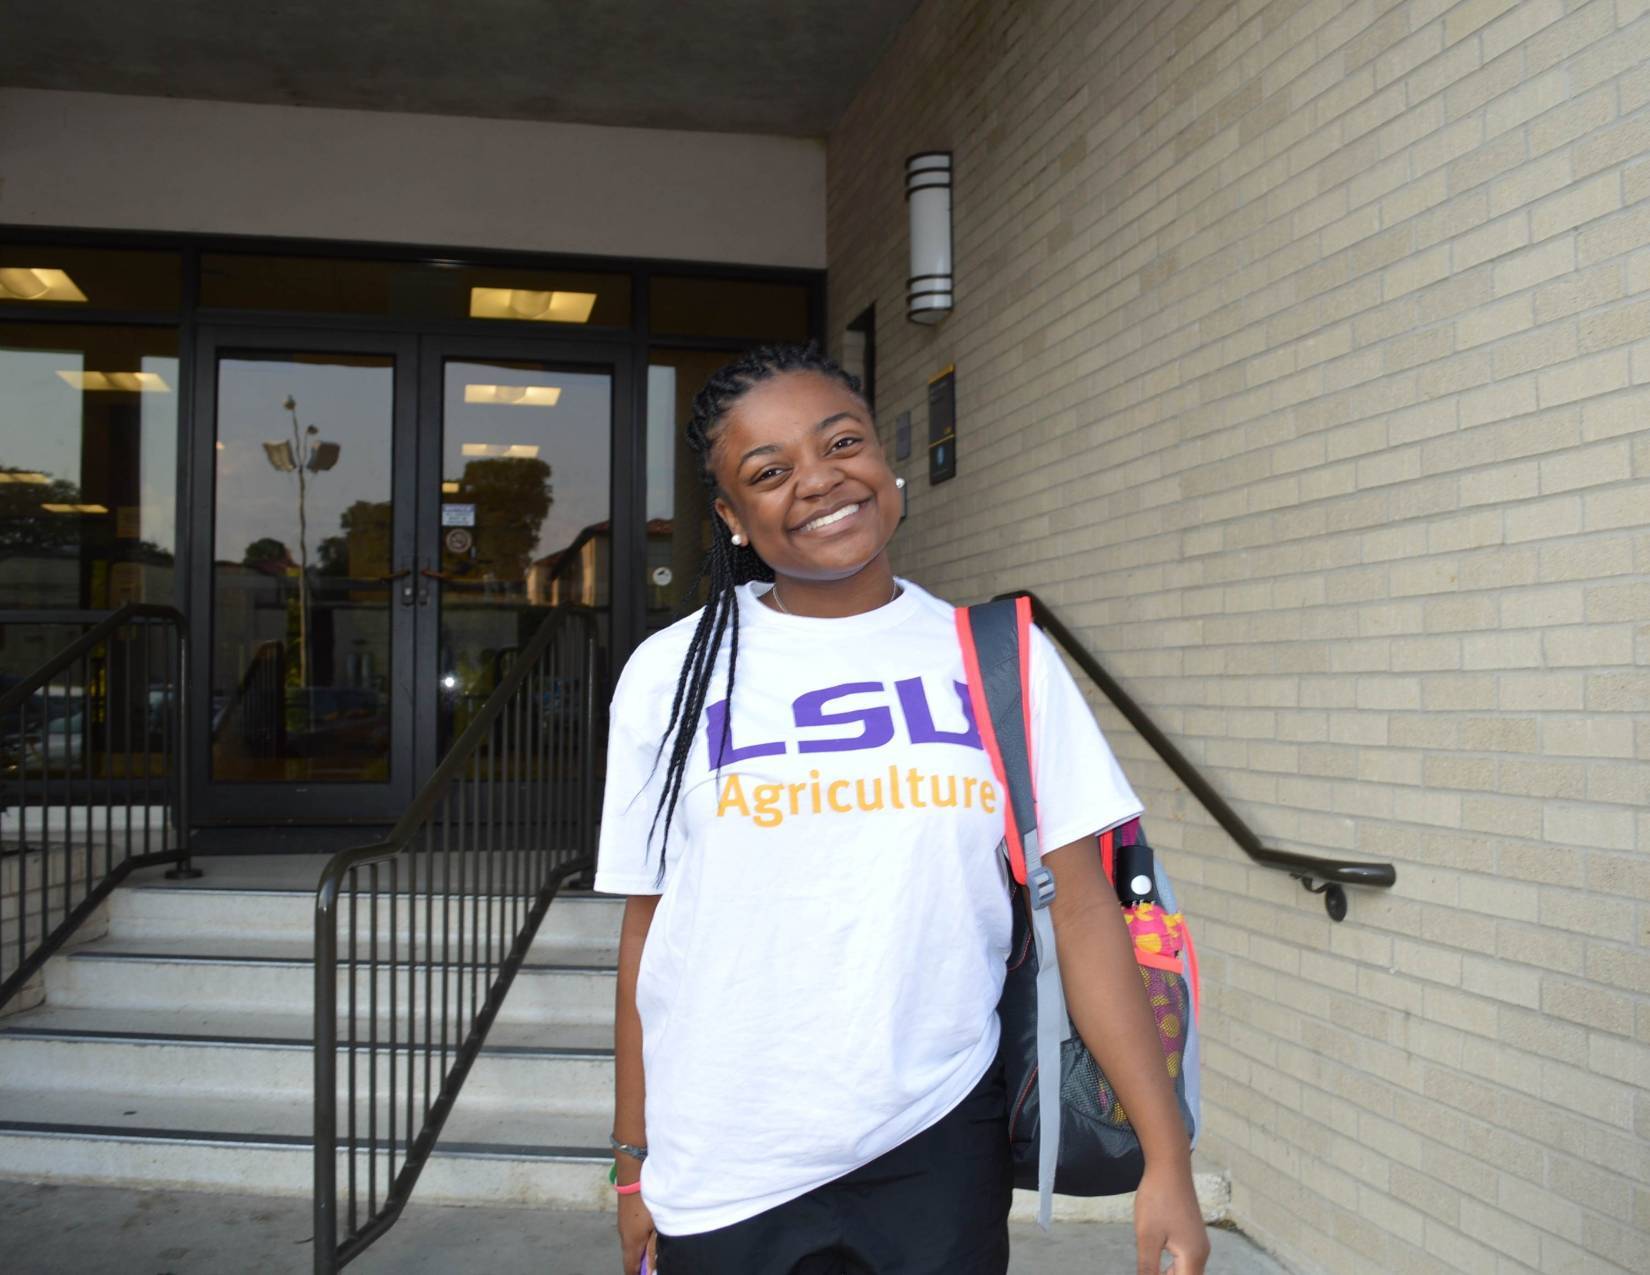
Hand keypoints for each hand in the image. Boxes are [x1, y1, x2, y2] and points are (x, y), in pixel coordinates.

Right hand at [618, 1191, 656, 1273]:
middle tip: (653, 1265)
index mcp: (631, 1242)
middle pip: (630, 1257)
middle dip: (640, 1264)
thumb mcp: (656, 1226)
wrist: (634, 1175)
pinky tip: (650, 1231)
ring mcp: (623, 1224)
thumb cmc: (648, 1200)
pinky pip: (631, 1233)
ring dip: (640, 1250)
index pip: (629, 1268)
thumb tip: (651, 1269)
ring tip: (653, 1249)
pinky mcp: (625, 1215)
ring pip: (631, 1244)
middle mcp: (624, 1235)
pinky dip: (639, 1238)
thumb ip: (654, 1249)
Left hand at [1133, 1159, 1209, 1273]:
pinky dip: (1172, 1267)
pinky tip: (1156, 1263)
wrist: (1169, 1167)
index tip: (1148, 1273)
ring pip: (1185, 1272)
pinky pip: (1184, 1260)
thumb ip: (1148, 1268)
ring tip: (1149, 1269)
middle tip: (1147, 1270)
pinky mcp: (1192, 1234)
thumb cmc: (1158, 1199)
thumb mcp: (1147, 1237)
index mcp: (1193, 1257)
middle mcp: (1201, 1253)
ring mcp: (1198, 1243)